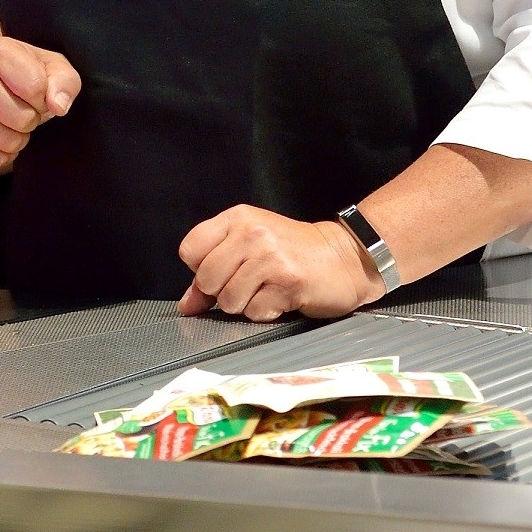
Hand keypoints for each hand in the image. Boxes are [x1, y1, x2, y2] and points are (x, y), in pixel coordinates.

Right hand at [0, 36, 79, 168]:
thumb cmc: (26, 72)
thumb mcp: (53, 66)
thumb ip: (65, 82)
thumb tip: (58, 106)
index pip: (35, 88)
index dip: (44, 98)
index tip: (36, 92)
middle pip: (22, 119)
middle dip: (31, 118)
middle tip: (23, 107)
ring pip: (5, 141)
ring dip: (18, 138)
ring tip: (11, 120)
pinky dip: (2, 154)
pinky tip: (0, 134)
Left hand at [177, 206, 382, 321]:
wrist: (344, 258)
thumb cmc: (294, 251)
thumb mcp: (249, 246)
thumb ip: (214, 269)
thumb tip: (187, 305)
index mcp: (237, 218)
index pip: (190, 250)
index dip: (200, 270)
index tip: (221, 272)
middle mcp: (251, 233)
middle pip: (207, 279)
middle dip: (221, 293)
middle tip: (246, 285)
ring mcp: (269, 257)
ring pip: (229, 300)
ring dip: (245, 305)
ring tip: (265, 290)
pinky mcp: (288, 282)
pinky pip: (256, 312)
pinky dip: (266, 312)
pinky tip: (280, 298)